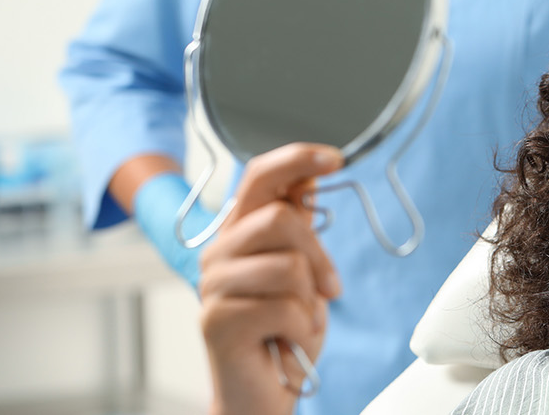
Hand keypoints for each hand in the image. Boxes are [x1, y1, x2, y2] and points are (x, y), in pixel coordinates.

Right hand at [198, 143, 344, 414]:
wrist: (261, 394)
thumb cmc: (280, 335)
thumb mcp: (300, 274)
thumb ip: (296, 228)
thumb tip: (308, 175)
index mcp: (238, 234)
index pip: (259, 177)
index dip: (297, 159)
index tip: (335, 157)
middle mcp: (218, 253)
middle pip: (281, 219)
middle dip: (320, 257)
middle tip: (330, 289)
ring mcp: (213, 285)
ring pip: (287, 266)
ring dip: (309, 301)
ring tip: (298, 322)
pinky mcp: (217, 320)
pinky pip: (284, 308)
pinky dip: (300, 328)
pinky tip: (286, 340)